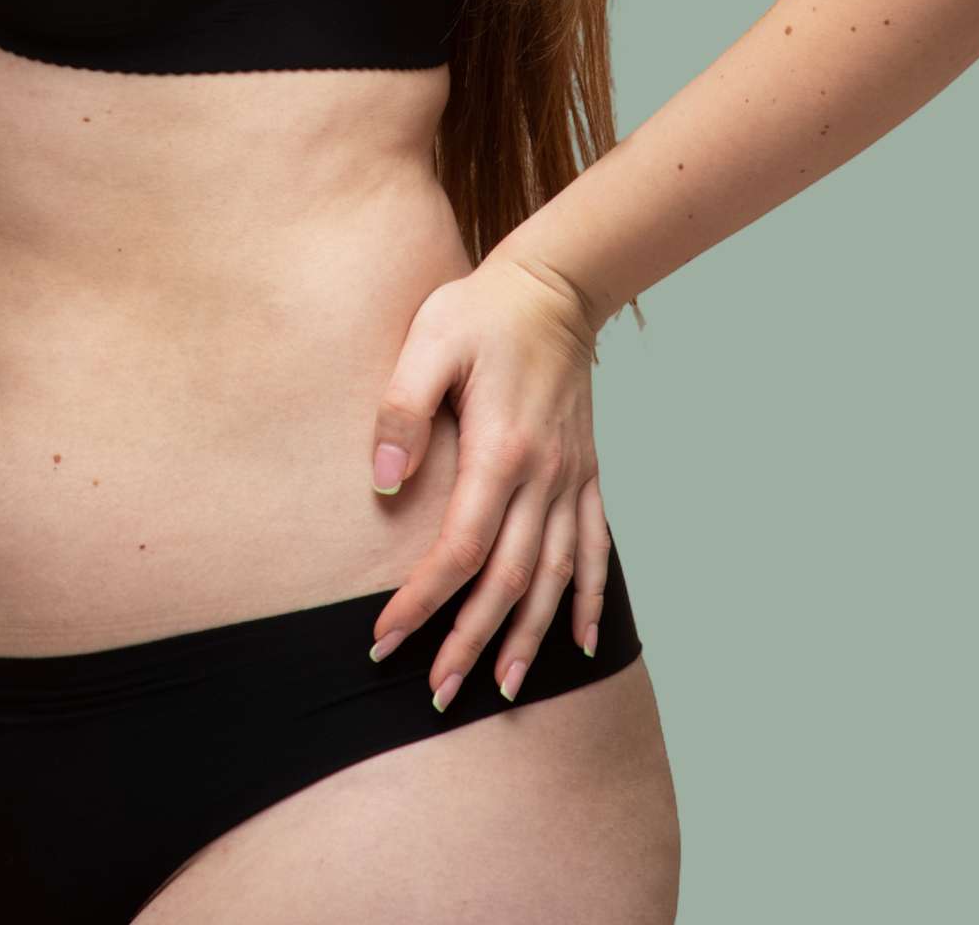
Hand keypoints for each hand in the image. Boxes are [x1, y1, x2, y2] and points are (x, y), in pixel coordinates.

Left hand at [366, 249, 608, 709]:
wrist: (555, 287)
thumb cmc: (481, 311)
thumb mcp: (428, 341)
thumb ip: (403, 410)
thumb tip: (384, 485)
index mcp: (500, 450)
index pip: (460, 549)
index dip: (422, 601)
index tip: (384, 638)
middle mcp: (543, 476)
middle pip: (508, 581)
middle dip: (469, 640)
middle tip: (435, 692)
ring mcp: (571, 478)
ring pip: (553, 578)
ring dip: (527, 638)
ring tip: (499, 689)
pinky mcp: (586, 473)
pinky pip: (594, 549)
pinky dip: (587, 600)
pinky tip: (579, 643)